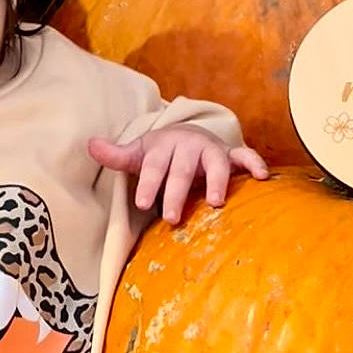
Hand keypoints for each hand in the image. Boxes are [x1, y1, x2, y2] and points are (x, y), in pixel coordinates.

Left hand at [89, 128, 267, 224]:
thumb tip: (90, 146)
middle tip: (169, 217)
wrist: (186, 135)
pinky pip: (245, 157)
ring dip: (216, 180)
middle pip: (182, 169)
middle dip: (175, 192)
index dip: (149, 183)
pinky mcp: (230, 156)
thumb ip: (116, 155)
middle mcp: (188, 145)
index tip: (140, 203)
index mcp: (163, 146)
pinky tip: (262, 177)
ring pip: (216, 162)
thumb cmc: (159, 152)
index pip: (154, 165)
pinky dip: (254, 164)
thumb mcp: (137, 152)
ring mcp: (211, 150)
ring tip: (214, 202)